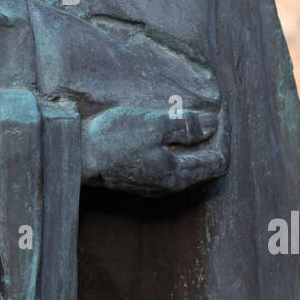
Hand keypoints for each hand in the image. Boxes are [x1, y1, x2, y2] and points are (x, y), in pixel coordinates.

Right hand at [81, 100, 228, 195]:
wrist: (75, 156)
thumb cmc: (113, 140)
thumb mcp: (153, 125)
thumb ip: (185, 126)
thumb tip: (211, 125)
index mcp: (177, 175)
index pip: (218, 162)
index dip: (223, 138)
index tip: (219, 114)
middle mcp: (168, 185)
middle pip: (204, 166)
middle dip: (210, 140)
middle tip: (208, 114)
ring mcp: (152, 184)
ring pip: (185, 165)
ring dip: (190, 143)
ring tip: (186, 119)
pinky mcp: (138, 178)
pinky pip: (168, 164)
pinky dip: (174, 147)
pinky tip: (163, 131)